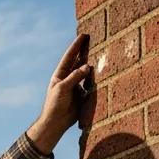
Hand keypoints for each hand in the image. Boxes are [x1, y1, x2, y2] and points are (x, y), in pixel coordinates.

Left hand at [26, 35, 92, 153]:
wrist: (56, 123)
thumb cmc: (54, 105)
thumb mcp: (62, 89)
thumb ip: (74, 77)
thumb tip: (87, 66)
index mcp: (60, 76)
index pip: (69, 57)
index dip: (76, 46)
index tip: (83, 35)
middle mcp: (68, 79)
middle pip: (79, 62)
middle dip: (86, 51)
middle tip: (94, 38)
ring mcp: (76, 86)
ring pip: (86, 72)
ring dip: (93, 63)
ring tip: (102, 51)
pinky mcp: (83, 95)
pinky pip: (92, 84)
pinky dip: (97, 78)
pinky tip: (104, 71)